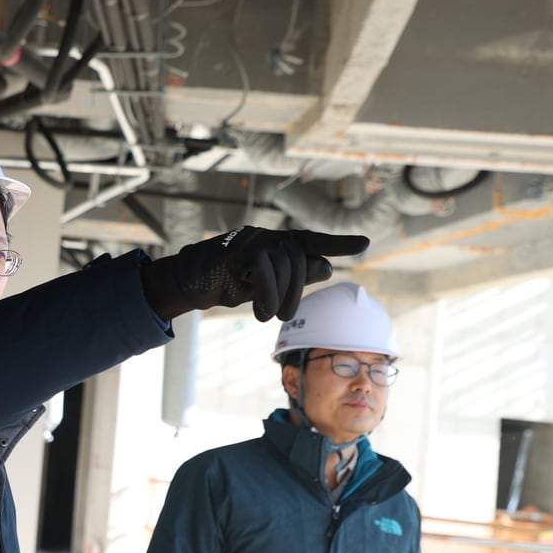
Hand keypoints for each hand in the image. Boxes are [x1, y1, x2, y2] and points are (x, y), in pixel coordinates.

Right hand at [141, 227, 369, 321]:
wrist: (188, 281)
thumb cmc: (226, 282)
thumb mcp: (266, 285)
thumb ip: (295, 277)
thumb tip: (328, 267)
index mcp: (276, 243)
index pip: (311, 241)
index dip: (337, 242)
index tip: (364, 244)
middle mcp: (268, 236)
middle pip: (299, 257)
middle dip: (298, 289)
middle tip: (284, 316)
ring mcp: (253, 238)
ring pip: (284, 263)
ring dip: (280, 296)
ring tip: (268, 316)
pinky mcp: (238, 247)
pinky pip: (264, 268)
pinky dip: (267, 294)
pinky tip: (262, 312)